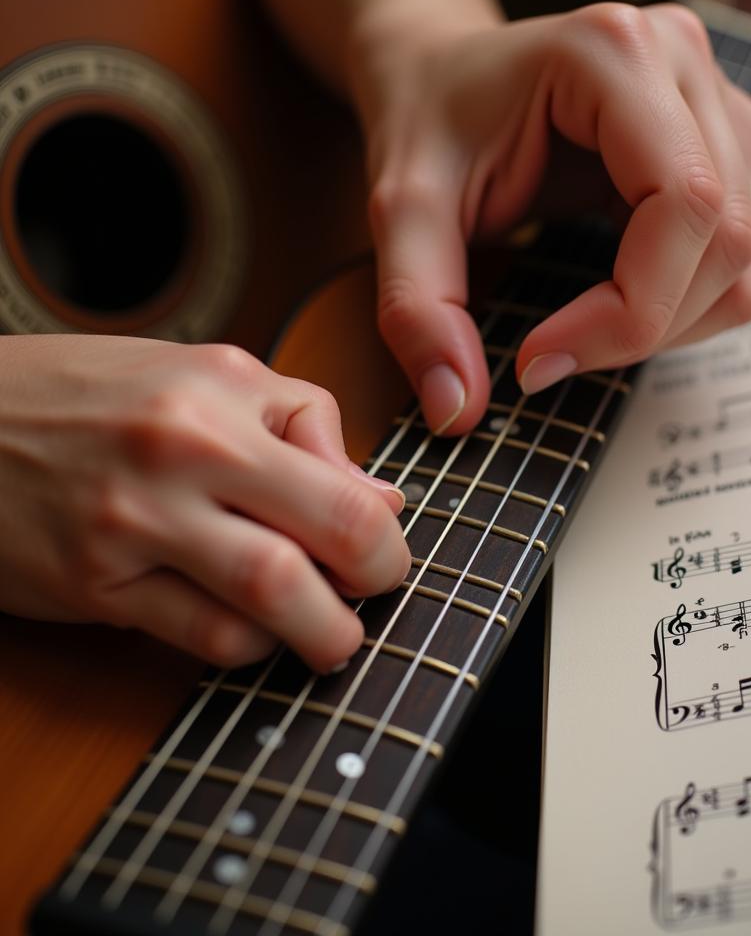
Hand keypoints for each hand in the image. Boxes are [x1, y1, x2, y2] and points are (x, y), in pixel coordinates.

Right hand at [0, 335, 410, 670]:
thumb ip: (305, 428)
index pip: (342, 486)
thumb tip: (386, 499)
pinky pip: (199, 638)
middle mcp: (180, 455)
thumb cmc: (98, 394)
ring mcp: (131, 526)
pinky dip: (247, 645)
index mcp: (220, 395)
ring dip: (318, 632)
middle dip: (371, 589)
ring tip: (328, 631)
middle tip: (371, 599)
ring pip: (264, 603)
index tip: (387, 555)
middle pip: (319, 543)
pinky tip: (254, 629)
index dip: (386, 540)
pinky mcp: (93, 587)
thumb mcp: (208, 375)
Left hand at [362, 2, 750, 432]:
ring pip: (744, 262)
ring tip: (579, 324)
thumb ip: (417, 307)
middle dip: (640, 328)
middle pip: (727, 240)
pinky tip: (616, 294)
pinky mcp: (733, 150)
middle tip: (548, 355)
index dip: (626, 311)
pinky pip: (741, 260)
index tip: (537, 361)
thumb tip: (458, 410)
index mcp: (616, 52)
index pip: (684, 204)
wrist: (446, 75)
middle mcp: (689, 63)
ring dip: (666, 324)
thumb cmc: (429, 120)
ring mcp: (724, 106)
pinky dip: (683, 307)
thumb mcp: (401, 208)